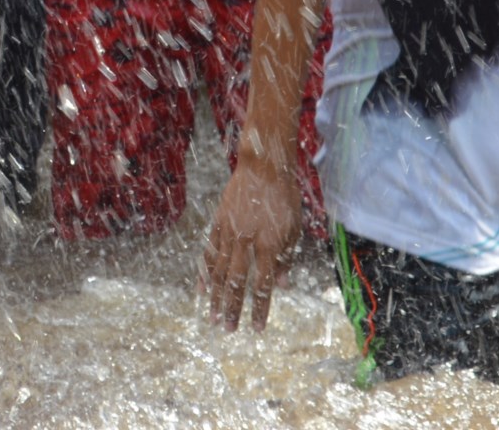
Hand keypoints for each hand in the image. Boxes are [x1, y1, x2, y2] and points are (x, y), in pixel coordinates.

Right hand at [200, 154, 305, 330]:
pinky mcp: (218, 222)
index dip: (260, 309)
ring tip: (213, 316)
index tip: (257, 329)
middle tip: (228, 330)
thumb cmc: (285, 198)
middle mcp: (246, 241)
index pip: (263, 284)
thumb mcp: (294, 229)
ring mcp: (229, 231)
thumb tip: (281, 285)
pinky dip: (206, 271)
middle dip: (232, 308)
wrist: (263, 168)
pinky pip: (210, 251)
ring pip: (220, 270)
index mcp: (269, 245)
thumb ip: (286, 258)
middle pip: (237, 282)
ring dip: (216, 296)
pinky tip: (203, 287)